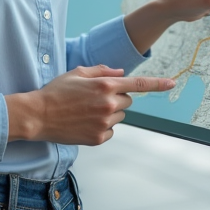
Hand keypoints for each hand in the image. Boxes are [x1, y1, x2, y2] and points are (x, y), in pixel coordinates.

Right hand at [6, 65, 174, 144]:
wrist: (38, 115)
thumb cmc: (56, 92)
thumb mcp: (77, 73)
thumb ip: (102, 71)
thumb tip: (120, 73)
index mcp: (105, 85)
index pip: (137, 84)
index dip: (157, 84)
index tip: (172, 83)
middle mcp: (109, 104)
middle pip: (127, 101)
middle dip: (116, 98)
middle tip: (94, 99)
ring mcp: (105, 123)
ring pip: (119, 116)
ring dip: (109, 113)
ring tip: (86, 111)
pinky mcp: (99, 138)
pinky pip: (111, 130)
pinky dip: (103, 127)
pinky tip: (85, 123)